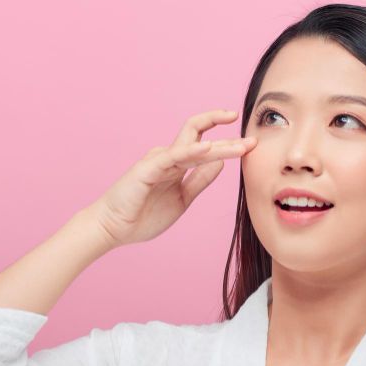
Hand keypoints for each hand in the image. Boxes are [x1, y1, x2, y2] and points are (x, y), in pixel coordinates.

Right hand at [84, 109, 256, 246]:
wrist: (112, 229)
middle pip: (200, 137)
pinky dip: (191, 152)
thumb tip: (221, 163)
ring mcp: (158, 161)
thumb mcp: (182, 198)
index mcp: (176, 164)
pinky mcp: (147, 169)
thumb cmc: (142, 215)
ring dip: (219, 146)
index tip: (249, 143)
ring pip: (192, 146)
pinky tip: (209, 149)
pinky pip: (173, 157)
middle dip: (227, 136)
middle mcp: (168, 157)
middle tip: (253, 139)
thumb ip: (199, 180)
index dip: (226, 142)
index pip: (204, 145)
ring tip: (241, 146)